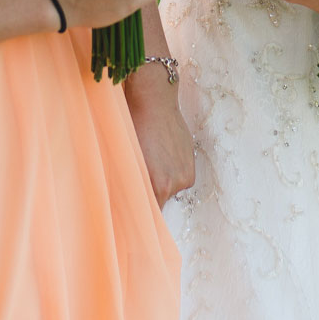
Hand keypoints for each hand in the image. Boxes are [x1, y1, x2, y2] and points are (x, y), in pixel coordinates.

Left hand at [126, 80, 194, 205]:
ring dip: (160, 183)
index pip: (148, 213)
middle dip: (149, 195)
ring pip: (169, 190)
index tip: (133, 216)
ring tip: (151, 161)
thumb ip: (132, 184)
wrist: (154, 102)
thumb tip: (127, 200)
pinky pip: (178, 179)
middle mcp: (174, 184)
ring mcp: (185, 175)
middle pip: (158, 203)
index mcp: (156, 185)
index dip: (140, 214)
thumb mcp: (128, 160)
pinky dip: (170, 173)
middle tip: (138, 180)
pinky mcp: (191, 167)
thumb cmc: (133, 128)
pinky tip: (161, 156)